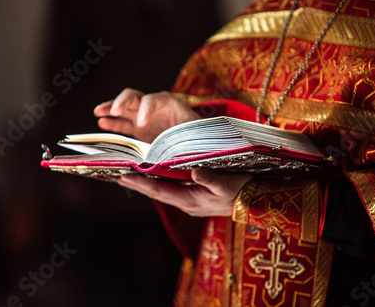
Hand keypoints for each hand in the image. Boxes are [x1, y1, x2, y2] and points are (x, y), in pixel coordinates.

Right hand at [94, 88, 200, 142]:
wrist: (197, 139)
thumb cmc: (198, 134)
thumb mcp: (194, 134)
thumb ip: (186, 138)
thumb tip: (182, 152)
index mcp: (168, 103)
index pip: (152, 100)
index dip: (145, 109)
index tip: (141, 123)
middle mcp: (153, 107)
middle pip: (133, 97)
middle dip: (122, 102)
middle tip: (115, 111)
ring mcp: (143, 116)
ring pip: (123, 107)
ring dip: (110, 108)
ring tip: (98, 112)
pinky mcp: (137, 128)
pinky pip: (122, 123)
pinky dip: (112, 123)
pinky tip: (101, 123)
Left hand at [117, 168, 251, 216]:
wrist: (255, 201)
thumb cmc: (242, 191)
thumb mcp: (227, 184)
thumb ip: (211, 178)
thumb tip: (195, 171)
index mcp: (190, 201)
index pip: (159, 191)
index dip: (141, 183)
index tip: (124, 176)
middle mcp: (187, 204)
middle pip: (157, 193)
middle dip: (139, 184)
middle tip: (120, 175)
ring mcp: (191, 202)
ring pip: (164, 192)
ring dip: (148, 184)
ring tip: (133, 175)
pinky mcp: (196, 199)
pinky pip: (173, 190)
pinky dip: (161, 183)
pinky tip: (156, 176)